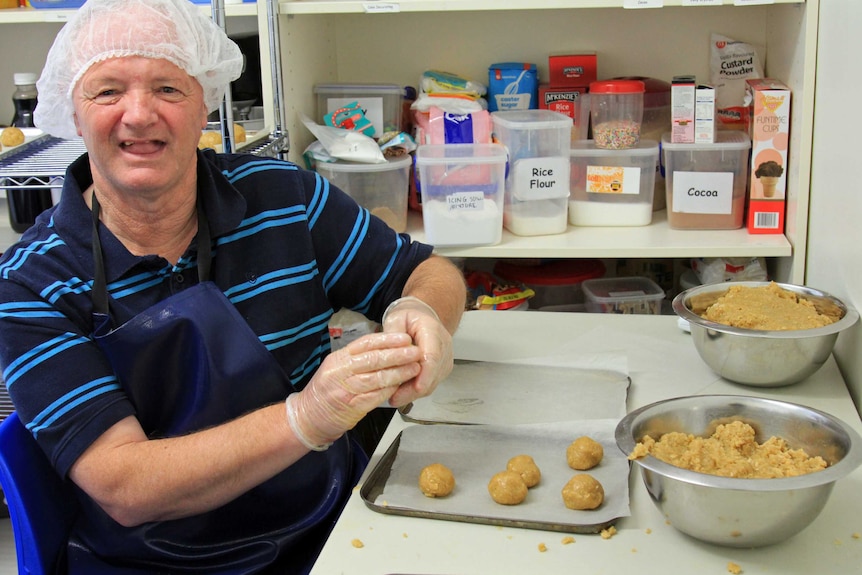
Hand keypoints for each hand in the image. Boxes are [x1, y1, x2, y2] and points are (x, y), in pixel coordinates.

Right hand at [286, 332, 420, 449]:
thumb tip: (385, 348)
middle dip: (398, 354)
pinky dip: (391, 389)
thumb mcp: (336, 368)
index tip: (405, 337)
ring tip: (415, 367)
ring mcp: (346, 389)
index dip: (387, 339)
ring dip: (399, 372)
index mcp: (338, 358)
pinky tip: (402, 384)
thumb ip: (357, 359)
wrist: (307, 417)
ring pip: (377, 377)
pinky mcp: (353, 406)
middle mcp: (341, 371)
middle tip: (416, 351)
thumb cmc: (326, 391)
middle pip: (374, 359)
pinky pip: (376, 395)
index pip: (365, 344)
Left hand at [381, 296, 453, 407]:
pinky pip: (430, 384)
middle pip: (433, 374)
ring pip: (432, 383)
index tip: (418, 387)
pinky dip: (416, 391)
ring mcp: (445, 360)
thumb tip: (393, 352)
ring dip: (413, 393)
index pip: (433, 355)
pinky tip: (402, 392)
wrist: (423, 318)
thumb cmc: (409, 318)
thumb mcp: (396, 318)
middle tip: (394, 399)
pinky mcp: (442, 370)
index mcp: (432, 331)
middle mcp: (444, 347)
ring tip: (394, 397)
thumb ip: (393, 334)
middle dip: (414, 390)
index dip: (427, 373)